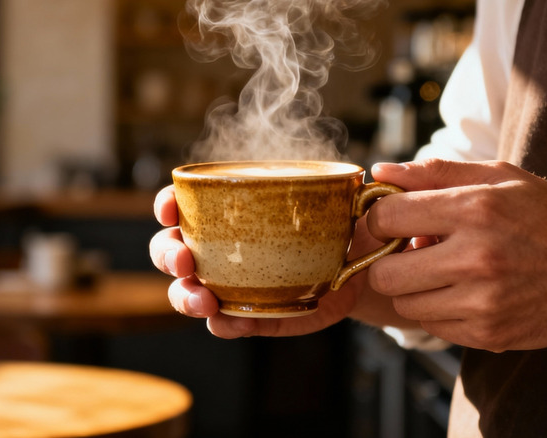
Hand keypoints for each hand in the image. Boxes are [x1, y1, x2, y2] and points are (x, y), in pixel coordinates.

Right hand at [149, 185, 417, 337]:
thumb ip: (353, 186)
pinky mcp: (253, 316)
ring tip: (204, 299)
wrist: (363, 269)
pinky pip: (228, 324)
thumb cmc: (342, 224)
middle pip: (172, 251)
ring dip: (186, 296)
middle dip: (169, 254)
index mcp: (230, 213)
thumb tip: (379, 174)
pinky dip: (224, 324)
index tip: (169, 209)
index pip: (184, 206)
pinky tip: (228, 321)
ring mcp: (233, 285)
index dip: (167, 206)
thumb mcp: (345, 201)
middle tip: (186, 258)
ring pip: (189, 292)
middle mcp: (221, 249)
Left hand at [366, 159, 546, 350]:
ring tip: (443, 269)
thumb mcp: (500, 177)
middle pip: (384, 272)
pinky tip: (463, 291)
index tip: (392, 220)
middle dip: (388, 260)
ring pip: (404, 302)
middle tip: (412, 250)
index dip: (379, 219)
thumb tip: (379, 171)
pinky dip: (437, 308)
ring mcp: (482, 302)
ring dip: (413, 287)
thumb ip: (435, 172)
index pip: (386, 218)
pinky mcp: (487, 333)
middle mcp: (475, 258)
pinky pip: (431, 325)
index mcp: (475, 209)